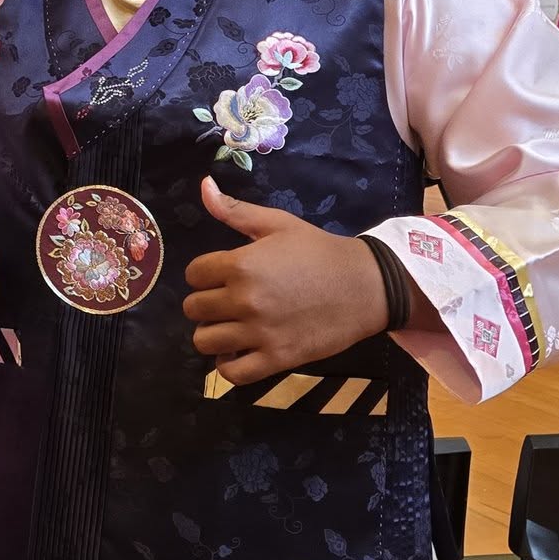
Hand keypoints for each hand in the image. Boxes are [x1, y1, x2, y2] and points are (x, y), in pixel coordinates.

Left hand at [182, 176, 388, 384]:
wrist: (364, 286)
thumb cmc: (318, 251)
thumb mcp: (277, 223)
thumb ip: (235, 210)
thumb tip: (204, 186)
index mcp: (240, 264)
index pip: (193, 274)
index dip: (203, 273)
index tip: (220, 275)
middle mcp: (244, 300)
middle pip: (194, 308)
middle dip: (205, 302)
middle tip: (225, 300)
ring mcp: (260, 333)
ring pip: (205, 341)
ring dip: (212, 333)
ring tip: (229, 325)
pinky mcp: (276, 359)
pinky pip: (232, 373)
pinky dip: (228, 365)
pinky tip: (238, 351)